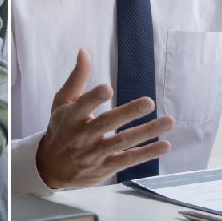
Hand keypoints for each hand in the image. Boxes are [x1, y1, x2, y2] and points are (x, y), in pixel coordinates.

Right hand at [35, 49, 174, 188]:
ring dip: (147, 132)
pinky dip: (147, 154)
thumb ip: (77, 79)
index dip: (93, 98)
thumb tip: (84, 51)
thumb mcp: (62, 103)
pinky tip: (165, 145)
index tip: (107, 89)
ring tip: (169, 121)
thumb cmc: (60, 129)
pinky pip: (129, 159)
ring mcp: (95, 153)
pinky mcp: (106, 167)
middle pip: (107, 123)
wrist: (52, 168)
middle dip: (128, 112)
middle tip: (149, 102)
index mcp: (71, 117)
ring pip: (123, 141)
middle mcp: (83, 136)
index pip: (82, 106)